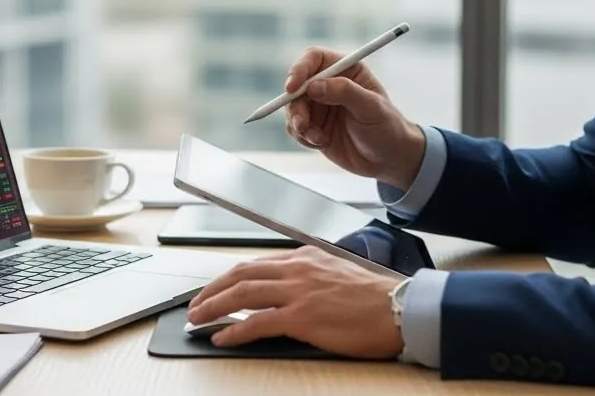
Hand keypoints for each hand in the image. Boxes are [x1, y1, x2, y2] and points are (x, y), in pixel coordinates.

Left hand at [186, 246, 403, 358]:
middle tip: (195, 304)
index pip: (256, 263)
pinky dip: (234, 329)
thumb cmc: (375, 299)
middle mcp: (298, 269)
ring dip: (213, 306)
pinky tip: (222, 337)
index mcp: (306, 257)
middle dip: (212, 289)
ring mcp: (299, 292)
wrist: (399, 309)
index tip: (215, 288)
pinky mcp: (302, 317)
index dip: (229, 277)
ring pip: (242, 294)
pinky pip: (257, 322)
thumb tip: (287, 294)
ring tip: (198, 319)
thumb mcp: (337, 275)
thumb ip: (310, 278)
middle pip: (241, 274)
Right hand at [284, 47, 425, 189]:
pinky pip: (294, 127)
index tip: (292, 88)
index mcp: (346, 70)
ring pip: (293, 108)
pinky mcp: (314, 126)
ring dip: (299, 124)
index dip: (299, 69)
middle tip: (302, 124)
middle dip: (296, 105)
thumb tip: (314, 86)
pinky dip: (302, 137)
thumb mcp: (371, 108)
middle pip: (297, 85)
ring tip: (318, 138)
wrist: (388, 160)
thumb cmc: (387, 128)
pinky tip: (321, 143)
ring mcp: (320, 106)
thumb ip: (344, 92)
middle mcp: (329, 85)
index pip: (314, 59)